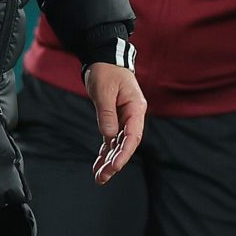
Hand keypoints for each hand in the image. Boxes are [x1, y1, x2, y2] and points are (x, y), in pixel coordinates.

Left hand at [86, 63, 146, 184]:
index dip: (124, 153)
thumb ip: (107, 114)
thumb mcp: (104, 91)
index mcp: (136, 108)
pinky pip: (111, 140)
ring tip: (100, 177)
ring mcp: (124, 119)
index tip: (115, 167)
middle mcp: (133, 116)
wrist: (104, 58)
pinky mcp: (114, 119)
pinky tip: (99, 165)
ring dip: (110, 161)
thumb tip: (109, 136)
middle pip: (127, 144)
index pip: (133, 136)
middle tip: (103, 177)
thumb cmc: (106, 71)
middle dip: (116, 162)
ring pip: (119, 145)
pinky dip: (105, 152)